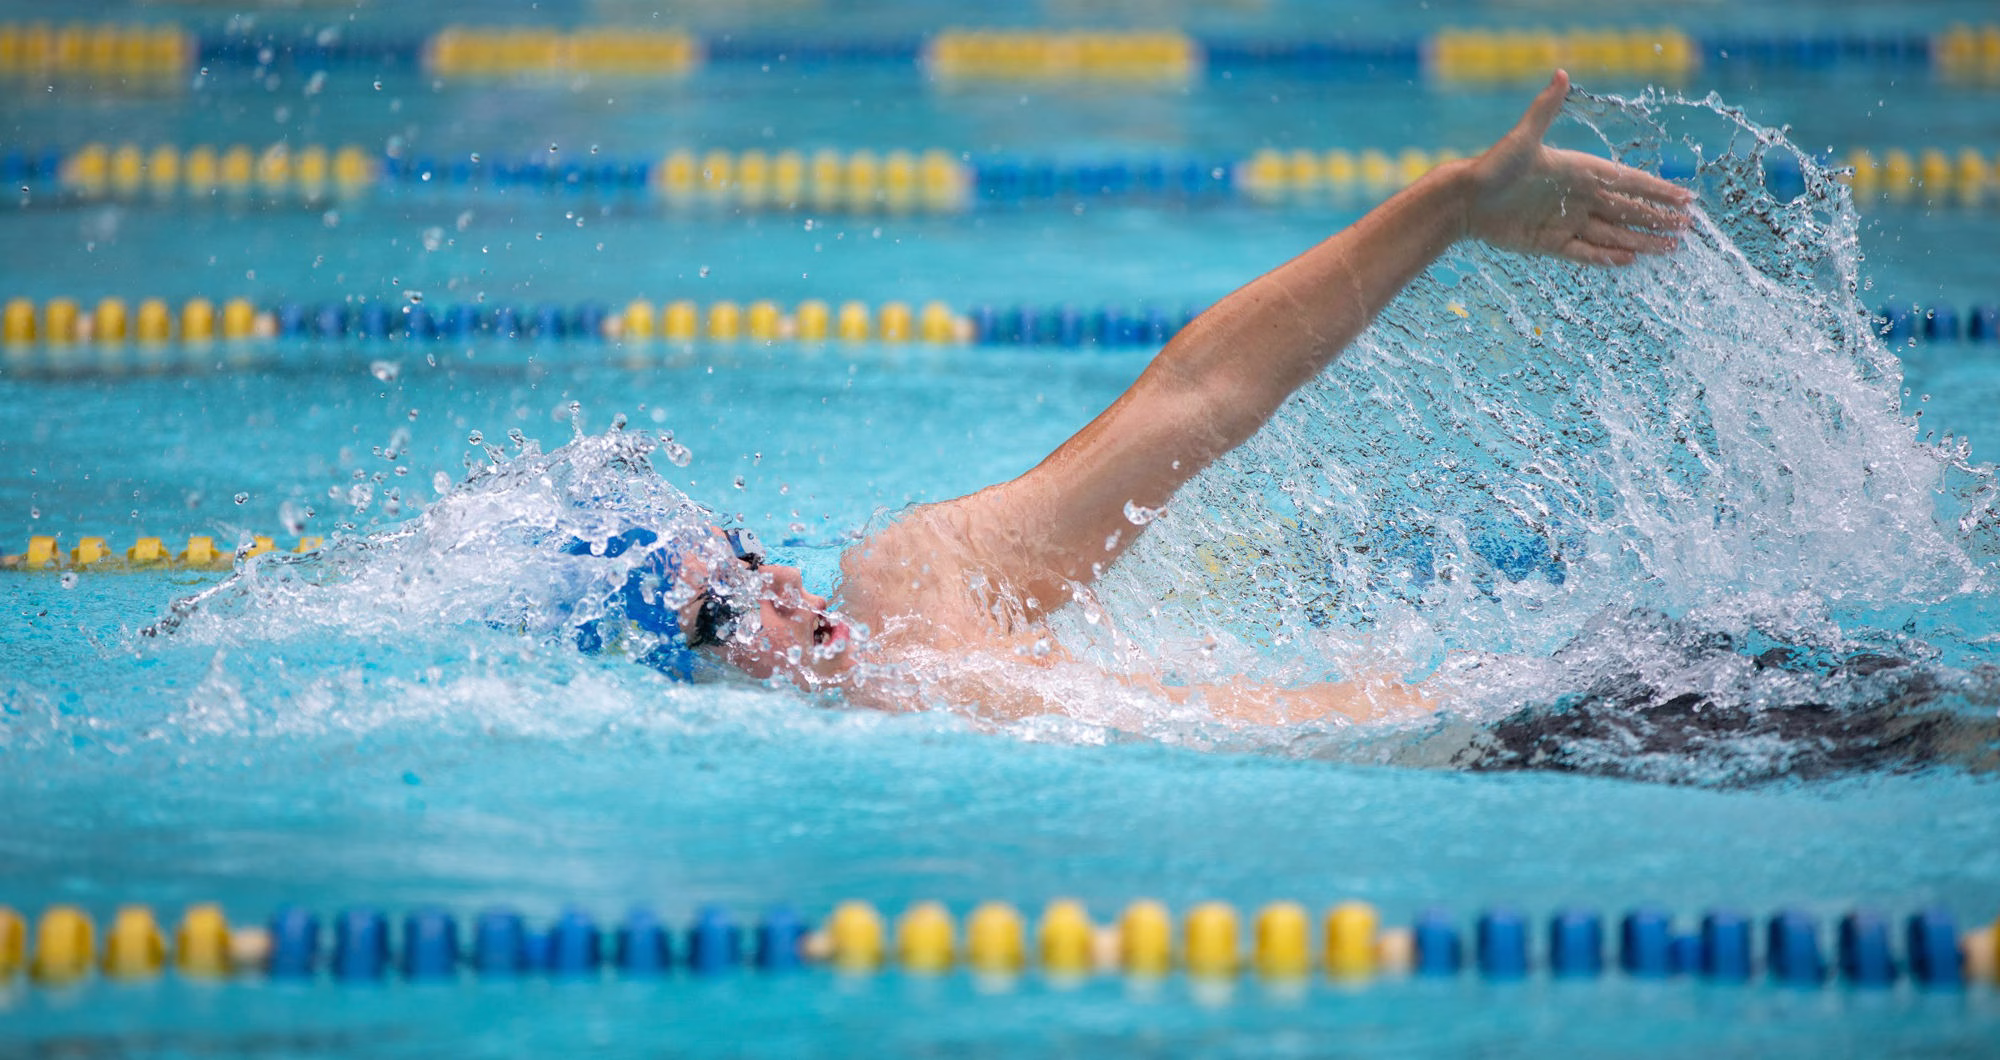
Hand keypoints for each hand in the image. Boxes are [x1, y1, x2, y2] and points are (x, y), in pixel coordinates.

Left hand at [1463, 70, 1693, 265]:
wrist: (1465, 200)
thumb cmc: (1493, 166)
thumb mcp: (1522, 138)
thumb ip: (1545, 109)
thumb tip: (1560, 74)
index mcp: (1580, 171)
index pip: (1628, 182)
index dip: (1657, 190)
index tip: (1686, 197)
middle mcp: (1579, 197)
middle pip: (1628, 210)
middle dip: (1658, 218)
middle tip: (1687, 228)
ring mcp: (1566, 222)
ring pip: (1613, 234)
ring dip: (1641, 240)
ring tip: (1670, 247)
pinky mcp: (1550, 243)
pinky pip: (1585, 252)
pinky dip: (1606, 257)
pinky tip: (1630, 260)